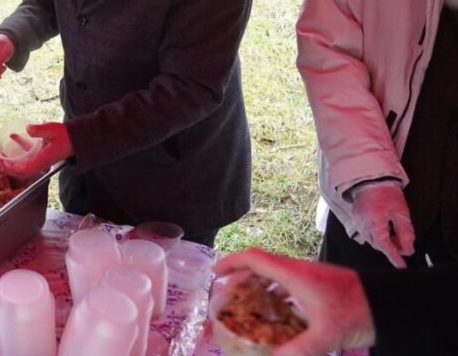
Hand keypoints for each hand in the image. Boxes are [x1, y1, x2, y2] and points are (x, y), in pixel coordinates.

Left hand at [0, 121, 72, 176]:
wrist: (76, 138)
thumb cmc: (66, 135)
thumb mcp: (52, 130)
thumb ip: (40, 130)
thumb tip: (28, 128)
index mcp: (42, 160)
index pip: (23, 170)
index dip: (11, 168)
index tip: (1, 160)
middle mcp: (40, 162)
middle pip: (21, 171)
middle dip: (9, 167)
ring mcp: (41, 159)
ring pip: (23, 164)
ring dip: (12, 159)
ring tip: (2, 151)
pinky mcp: (42, 153)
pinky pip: (28, 154)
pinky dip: (20, 147)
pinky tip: (13, 136)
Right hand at [214, 248, 375, 355]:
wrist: (389, 303)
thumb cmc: (357, 311)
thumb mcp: (325, 335)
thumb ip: (298, 349)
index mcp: (293, 273)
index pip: (254, 258)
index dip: (231, 263)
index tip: (215, 273)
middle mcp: (298, 270)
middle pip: (261, 265)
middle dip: (241, 277)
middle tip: (229, 295)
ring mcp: (310, 277)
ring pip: (276, 274)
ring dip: (259, 284)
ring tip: (249, 304)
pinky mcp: (320, 286)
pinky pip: (289, 283)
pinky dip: (276, 292)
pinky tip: (278, 313)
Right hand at [350, 180, 414, 267]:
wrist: (370, 177)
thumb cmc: (386, 193)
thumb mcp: (401, 213)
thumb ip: (405, 233)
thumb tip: (407, 250)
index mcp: (374, 222)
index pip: (385, 246)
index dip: (394, 256)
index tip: (402, 265)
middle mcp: (363, 224)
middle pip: (377, 244)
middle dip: (390, 248)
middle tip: (404, 247)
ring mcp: (357, 221)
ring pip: (371, 239)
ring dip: (383, 242)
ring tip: (395, 238)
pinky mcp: (355, 217)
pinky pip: (365, 232)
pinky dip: (375, 235)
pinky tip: (384, 230)